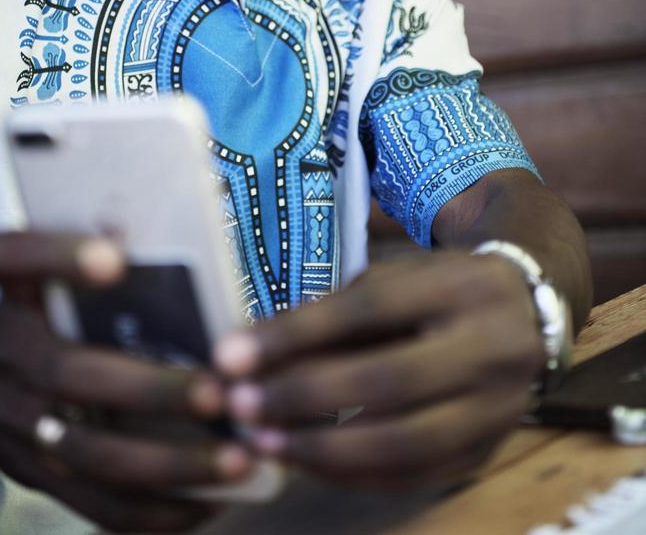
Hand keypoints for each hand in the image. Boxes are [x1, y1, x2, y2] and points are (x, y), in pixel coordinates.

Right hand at [0, 231, 252, 532]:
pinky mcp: (31, 470)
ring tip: (238, 459)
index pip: (20, 261)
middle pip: (71, 375)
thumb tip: (125, 233)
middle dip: (150, 389)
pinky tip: (209, 502)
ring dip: (168, 463)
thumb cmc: (16, 301)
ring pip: (87, 453)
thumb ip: (66, 248)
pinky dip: (153, 512)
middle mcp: (2, 360)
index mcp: (4, 294)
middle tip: (220, 394)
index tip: (115, 260)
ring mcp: (13, 424)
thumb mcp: (24, 266)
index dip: (61, 258)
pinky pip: (92, 504)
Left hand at [216, 253, 543, 489]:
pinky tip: (305, 463)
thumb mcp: (396, 280)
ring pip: (405, 443)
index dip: (297, 334)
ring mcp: (496, 408)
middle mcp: (489, 348)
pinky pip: (414, 477)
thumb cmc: (442, 288)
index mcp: (461, 287)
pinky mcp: (487, 451)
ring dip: (323, 449)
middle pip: (390, 381)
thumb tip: (252, 349)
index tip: (230, 354)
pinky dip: (353, 475)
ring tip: (262, 443)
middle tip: (240, 407)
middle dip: (305, 399)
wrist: (526, 312)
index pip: (370, 311)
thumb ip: (333, 313)